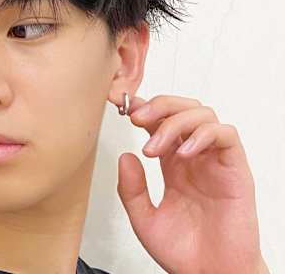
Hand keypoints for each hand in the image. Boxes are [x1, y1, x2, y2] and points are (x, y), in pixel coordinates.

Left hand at [116, 94, 266, 272]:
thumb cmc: (184, 251)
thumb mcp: (143, 219)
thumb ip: (131, 190)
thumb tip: (125, 156)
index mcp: (172, 165)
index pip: (160, 122)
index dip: (143, 108)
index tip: (121, 106)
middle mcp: (193, 158)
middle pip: (182, 109)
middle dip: (158, 106)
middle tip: (136, 118)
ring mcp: (215, 162)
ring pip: (204, 115)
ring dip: (176, 122)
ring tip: (155, 146)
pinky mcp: (236, 171)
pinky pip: (227, 136)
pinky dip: (204, 135)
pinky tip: (184, 153)